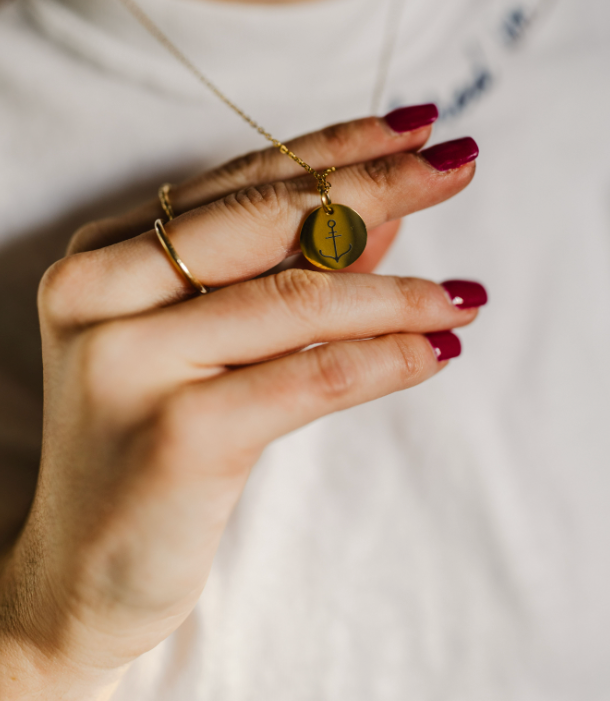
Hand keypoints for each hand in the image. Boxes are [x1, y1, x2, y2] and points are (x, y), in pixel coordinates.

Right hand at [0, 115, 481, 700]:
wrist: (79, 574)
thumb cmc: (147, 449)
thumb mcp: (209, 345)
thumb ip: (282, 273)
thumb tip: (380, 214)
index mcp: (103, 258)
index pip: (240, 183)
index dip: (335, 147)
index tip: (414, 125)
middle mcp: (101, 293)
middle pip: (266, 221)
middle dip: (378, 186)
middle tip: (458, 165)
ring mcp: (127, 361)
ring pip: (296, 300)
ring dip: (398, 293)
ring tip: (462, 295)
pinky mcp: (172, 434)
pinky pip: (307, 377)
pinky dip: (383, 360)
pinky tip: (435, 351)